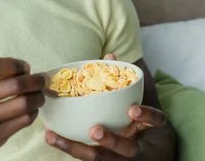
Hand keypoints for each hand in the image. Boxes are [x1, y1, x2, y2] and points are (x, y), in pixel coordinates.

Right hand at [0, 58, 47, 160]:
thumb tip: (24, 69)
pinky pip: (22, 121)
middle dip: (35, 80)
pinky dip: (33, 112)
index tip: (25, 67)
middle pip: (13, 85)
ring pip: (23, 104)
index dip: (14, 64)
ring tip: (40, 95)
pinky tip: (32, 109)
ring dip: (38, 97)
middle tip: (42, 79)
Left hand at [44, 54, 167, 159]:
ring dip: (77, 147)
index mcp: (143, 127)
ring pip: (98, 158)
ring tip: (56, 136)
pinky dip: (66, 145)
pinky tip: (50, 136)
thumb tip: (110, 55)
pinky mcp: (99, 159)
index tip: (132, 109)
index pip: (154, 121)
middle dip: (111, 140)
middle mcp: (132, 146)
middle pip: (126, 149)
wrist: (138, 150)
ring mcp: (115, 157)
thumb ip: (121, 79)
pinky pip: (82, 157)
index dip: (146, 116)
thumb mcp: (131, 101)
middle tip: (95, 130)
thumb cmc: (130, 118)